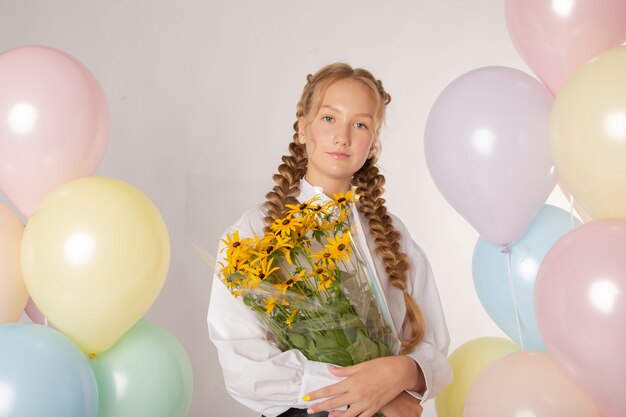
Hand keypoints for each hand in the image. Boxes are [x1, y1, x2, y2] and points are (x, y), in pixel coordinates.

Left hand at [304, 356, 420, 416]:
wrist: (399, 373)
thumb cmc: (380, 366)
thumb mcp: (360, 366)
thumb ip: (343, 370)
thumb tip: (330, 369)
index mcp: (352, 382)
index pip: (329, 390)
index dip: (316, 395)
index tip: (306, 398)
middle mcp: (357, 394)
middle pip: (333, 404)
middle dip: (319, 407)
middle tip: (309, 410)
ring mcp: (365, 403)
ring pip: (346, 415)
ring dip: (335, 416)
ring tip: (328, 415)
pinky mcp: (374, 409)